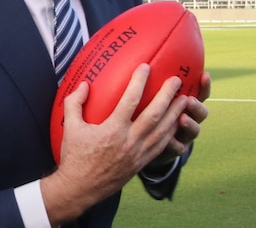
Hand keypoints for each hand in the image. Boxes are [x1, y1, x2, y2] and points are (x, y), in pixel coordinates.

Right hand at [41, 63, 187, 223]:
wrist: (80, 188)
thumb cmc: (74, 156)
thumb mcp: (71, 127)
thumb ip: (75, 103)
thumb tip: (84, 84)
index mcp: (112, 130)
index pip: (130, 100)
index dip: (140, 81)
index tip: (146, 67)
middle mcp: (129, 141)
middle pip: (155, 114)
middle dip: (168, 96)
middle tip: (177, 80)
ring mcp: (137, 154)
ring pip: (163, 131)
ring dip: (176, 114)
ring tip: (185, 99)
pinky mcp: (141, 163)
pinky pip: (161, 146)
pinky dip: (171, 133)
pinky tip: (176, 123)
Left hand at [146, 70, 209, 168]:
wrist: (147, 144)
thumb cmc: (149, 113)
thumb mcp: (151, 97)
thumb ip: (153, 84)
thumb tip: (144, 62)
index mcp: (186, 103)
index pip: (200, 93)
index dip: (205, 85)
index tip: (205, 74)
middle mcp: (190, 118)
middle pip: (201, 112)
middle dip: (197, 106)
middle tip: (188, 100)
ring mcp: (185, 135)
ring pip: (194, 130)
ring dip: (190, 124)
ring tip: (182, 119)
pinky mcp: (177, 149)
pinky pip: (180, 148)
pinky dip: (176, 144)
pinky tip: (169, 141)